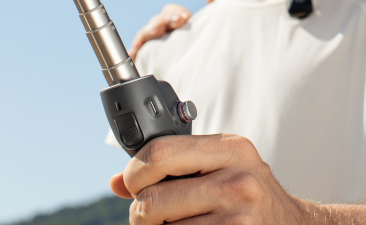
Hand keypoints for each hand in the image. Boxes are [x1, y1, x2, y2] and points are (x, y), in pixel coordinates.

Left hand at [110, 134, 316, 224]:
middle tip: (153, 215)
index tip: (133, 183)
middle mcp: (238, 180)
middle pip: (153, 198)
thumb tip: (117, 182)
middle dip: (142, 211)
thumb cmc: (249, 198)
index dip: (135, 171)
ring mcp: (239, 216)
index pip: (160, 152)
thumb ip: (173, 168)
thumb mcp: (221, 169)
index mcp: (232, 149)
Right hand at [128, 0, 217, 59]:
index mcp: (177, 27)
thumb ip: (213, 10)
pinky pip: (135, 53)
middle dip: (166, 18)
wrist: (197, 87)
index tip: (186, 17)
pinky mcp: (143, 61)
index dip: (176, 12)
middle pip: (158, 20)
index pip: (171, 12)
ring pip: (146, 33)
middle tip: (177, 21)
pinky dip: (135, 49)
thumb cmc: (202, 56)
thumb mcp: (210, 32)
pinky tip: (138, 49)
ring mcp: (152, 47)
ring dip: (152, 28)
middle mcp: (162, 34)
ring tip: (158, 30)